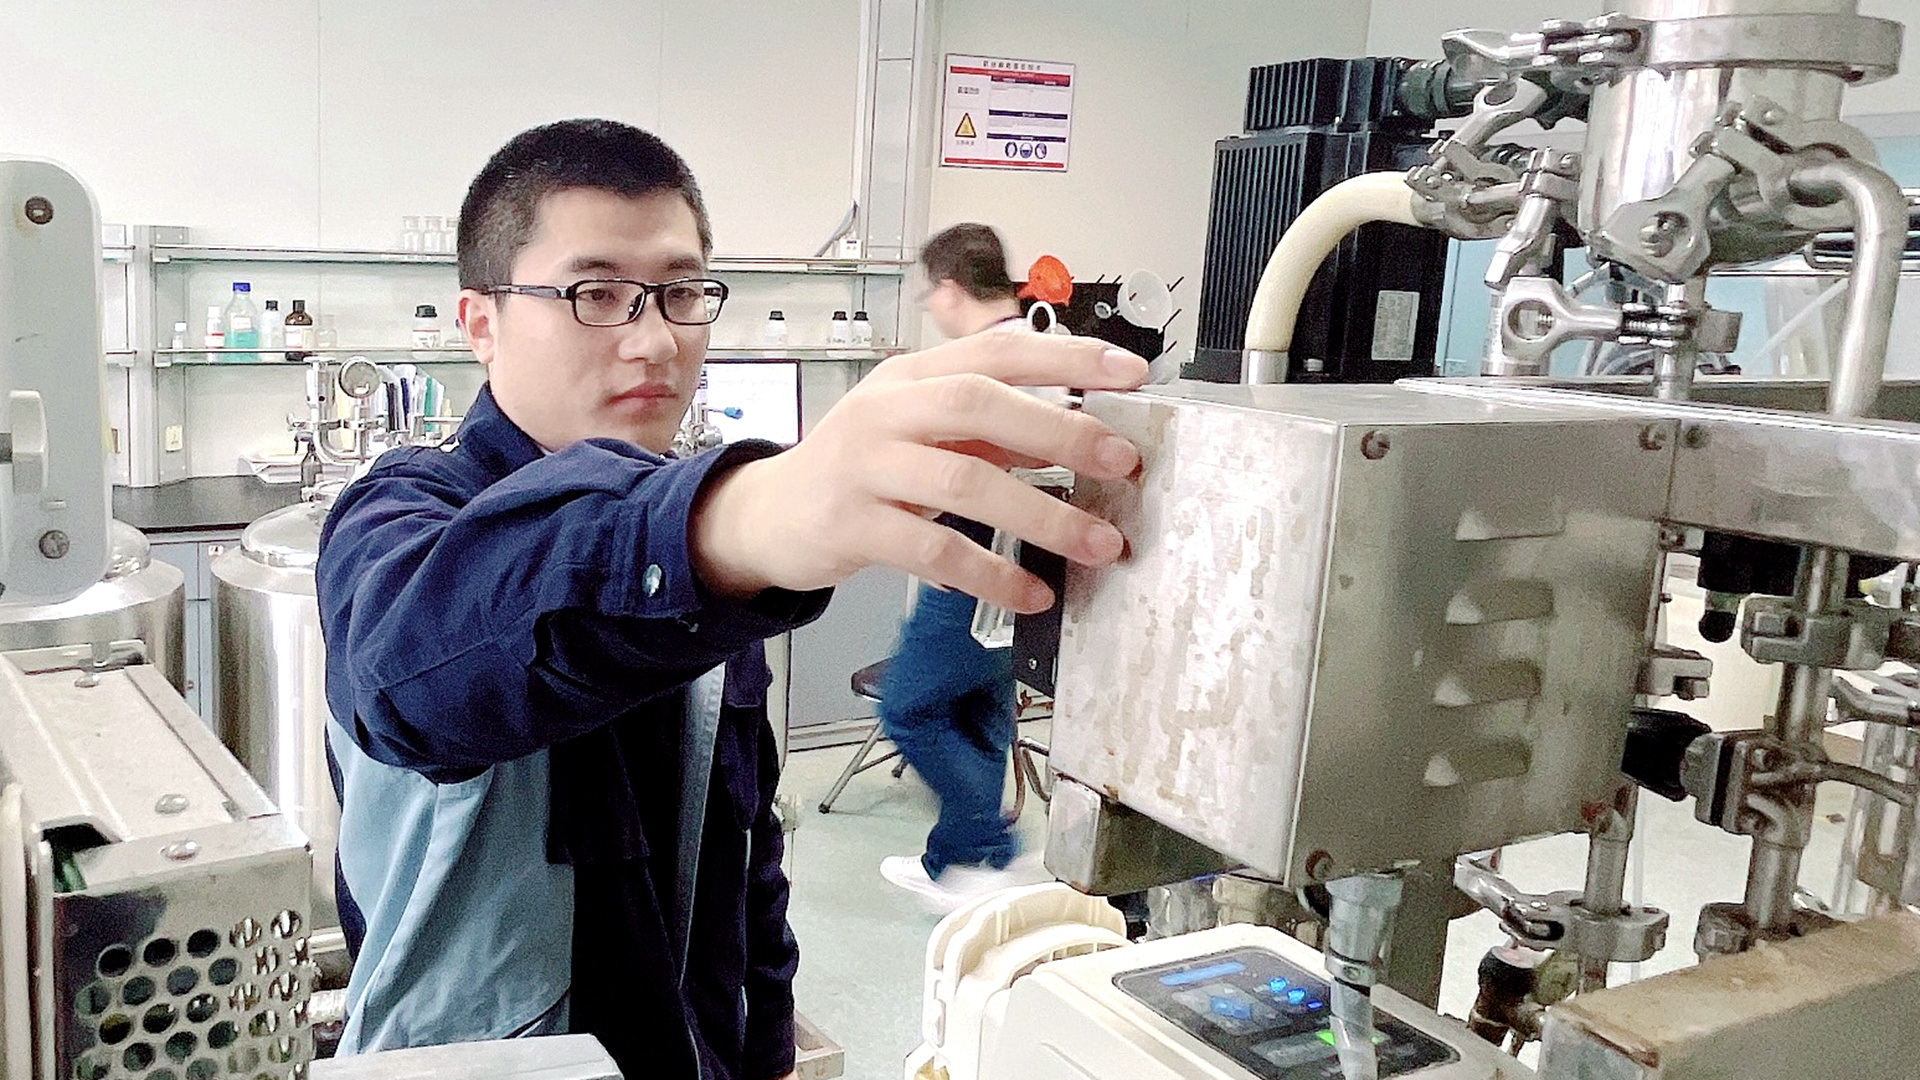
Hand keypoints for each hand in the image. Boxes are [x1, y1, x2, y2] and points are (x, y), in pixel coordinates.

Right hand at [691, 328, 1146, 612]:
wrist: (770, 515)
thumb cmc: (864, 468)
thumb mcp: (924, 431)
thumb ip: (994, 429)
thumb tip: (1082, 437)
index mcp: (913, 374)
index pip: (997, 350)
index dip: (1067, 357)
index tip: (1132, 371)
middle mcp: (886, 409)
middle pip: (980, 403)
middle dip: (1061, 430)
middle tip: (1123, 462)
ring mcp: (865, 466)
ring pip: (964, 480)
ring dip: (1043, 516)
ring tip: (1099, 545)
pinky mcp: (852, 526)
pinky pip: (935, 551)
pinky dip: (991, 575)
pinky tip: (1032, 594)